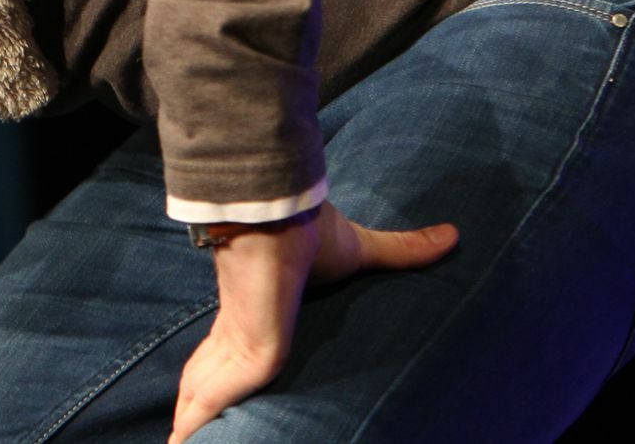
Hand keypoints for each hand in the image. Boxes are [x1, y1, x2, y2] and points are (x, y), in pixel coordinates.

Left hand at [167, 201, 457, 442]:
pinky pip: (212, 399)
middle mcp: (239, 332)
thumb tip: (452, 235)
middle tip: (182, 437)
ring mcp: (237, 345)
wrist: (283, 214)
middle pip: (209, 377)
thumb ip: (401, 253)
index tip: (213, 391)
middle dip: (198, 405)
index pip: (231, 350)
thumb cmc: (311, 232)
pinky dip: (194, 423)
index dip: (220, 371)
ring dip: (193, 420)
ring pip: (206, 394)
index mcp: (257, 313)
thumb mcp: (361, 252)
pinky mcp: (245, 355)